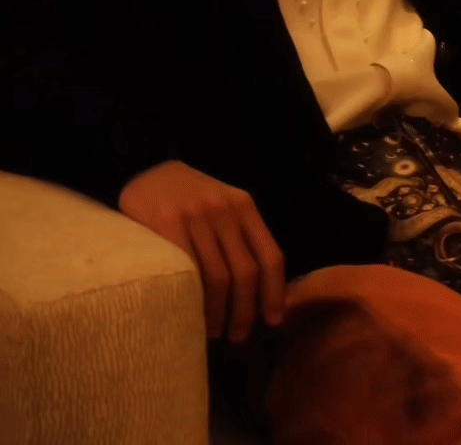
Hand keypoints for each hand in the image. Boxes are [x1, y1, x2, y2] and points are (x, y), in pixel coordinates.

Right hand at [118, 159, 284, 343]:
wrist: (145, 165)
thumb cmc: (188, 196)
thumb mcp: (222, 205)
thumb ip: (240, 235)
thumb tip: (259, 290)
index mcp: (244, 205)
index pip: (270, 256)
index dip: (274, 293)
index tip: (273, 321)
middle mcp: (224, 209)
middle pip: (246, 273)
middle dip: (245, 311)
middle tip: (238, 336)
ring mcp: (196, 215)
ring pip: (218, 277)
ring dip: (219, 313)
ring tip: (214, 332)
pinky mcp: (166, 222)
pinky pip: (187, 269)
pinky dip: (193, 298)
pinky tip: (190, 314)